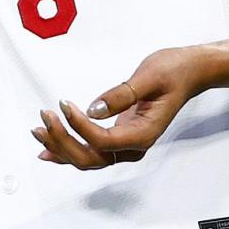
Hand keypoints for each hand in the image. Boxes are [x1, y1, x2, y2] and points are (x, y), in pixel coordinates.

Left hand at [30, 45, 209, 169]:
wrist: (190, 71)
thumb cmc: (174, 71)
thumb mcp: (149, 77)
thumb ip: (122, 94)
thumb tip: (93, 109)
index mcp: (143, 134)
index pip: (102, 141)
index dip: (79, 126)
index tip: (64, 104)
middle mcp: (133, 145)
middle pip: (90, 157)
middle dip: (63, 141)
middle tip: (44, 118)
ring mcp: (126, 143)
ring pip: (88, 157)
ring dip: (62, 146)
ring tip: (38, 131)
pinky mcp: (120, 135)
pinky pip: (91, 149)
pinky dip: (69, 147)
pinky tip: (50, 147)